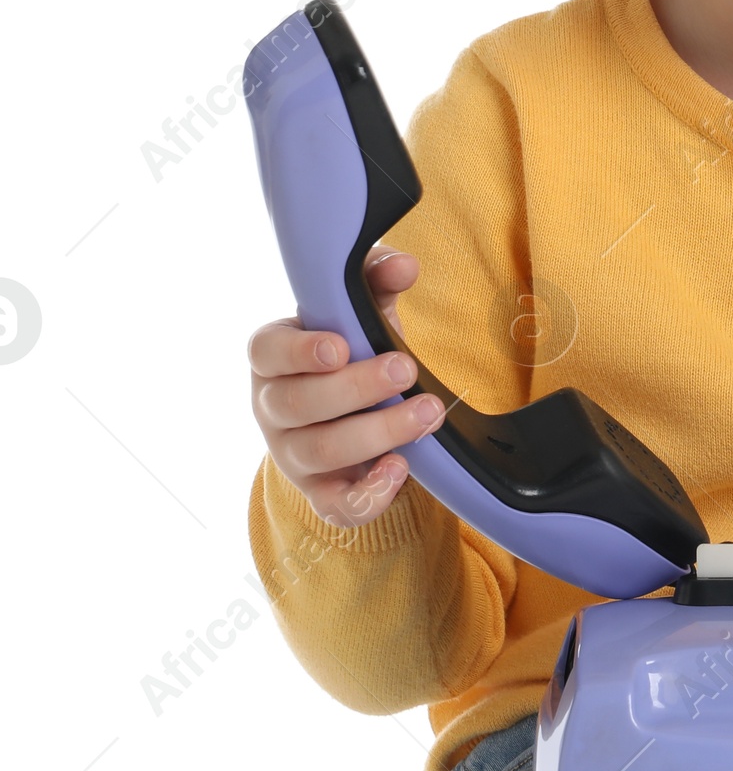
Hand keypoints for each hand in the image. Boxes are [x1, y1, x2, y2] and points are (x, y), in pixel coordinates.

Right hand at [247, 245, 446, 526]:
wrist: (349, 412)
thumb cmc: (350, 349)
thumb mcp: (360, 311)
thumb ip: (377, 281)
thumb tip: (405, 264)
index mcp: (272, 357)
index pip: (266, 352)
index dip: (299, 351)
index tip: (340, 346)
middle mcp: (272, 408)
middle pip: (297, 405)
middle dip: (356, 388)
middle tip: (406, 368)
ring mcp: (292, 455)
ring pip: (320, 452)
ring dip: (378, 432)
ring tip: (428, 412)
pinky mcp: (321, 492)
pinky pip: (336, 506)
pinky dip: (369, 494)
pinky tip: (401, 468)